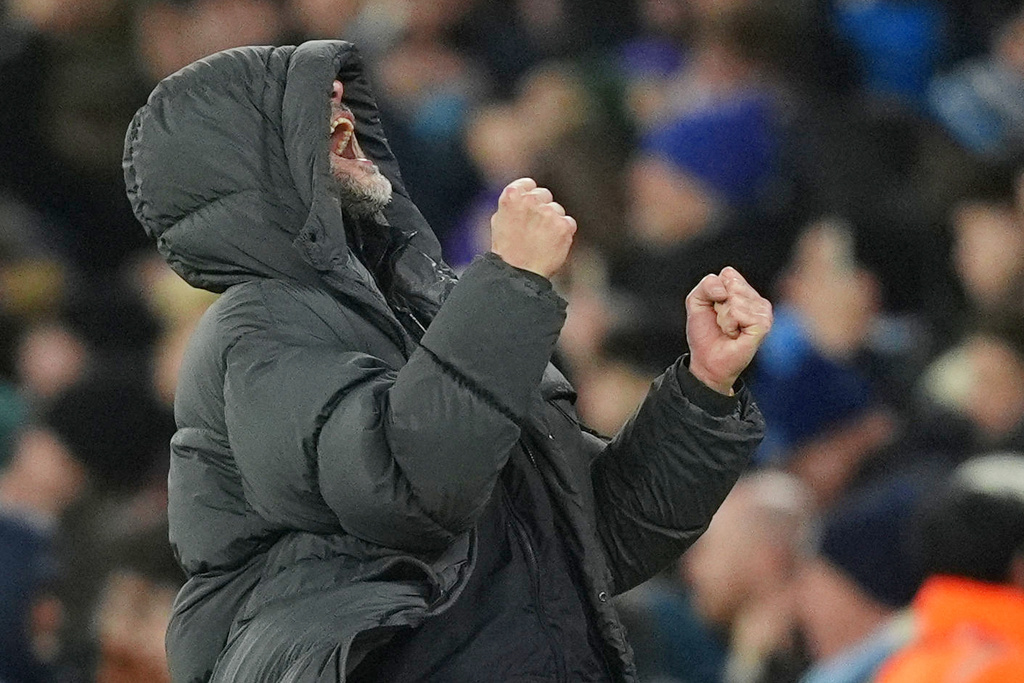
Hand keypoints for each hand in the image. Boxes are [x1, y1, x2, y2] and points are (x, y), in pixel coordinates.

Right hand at [490, 177, 576, 278]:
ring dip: (552, 222)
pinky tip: (551, 244)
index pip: (529, 184)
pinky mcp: (564, 225)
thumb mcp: (499, 220)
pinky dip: (563, 233)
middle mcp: (531, 200)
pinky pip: (568, 223)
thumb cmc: (506, 250)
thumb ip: (513, 203)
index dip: (529, 195)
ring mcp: (549, 212)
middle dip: (542, 208)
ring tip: (540, 240)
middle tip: (533, 228)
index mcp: (512, 195)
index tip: (529, 208)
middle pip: (545, 194)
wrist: (518, 273)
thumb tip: (525, 193)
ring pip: (557, 210)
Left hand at [685, 267, 772, 394]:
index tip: (714, 308)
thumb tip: (724, 291)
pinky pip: (738, 312)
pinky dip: (729, 325)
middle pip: (731, 285)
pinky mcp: (764, 324)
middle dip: (718, 305)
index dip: (713, 291)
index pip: (728, 274)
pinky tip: (734, 334)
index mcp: (744, 290)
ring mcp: (763, 311)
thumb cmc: (705, 333)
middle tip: (721, 321)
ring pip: (734, 300)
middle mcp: (756, 299)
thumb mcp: (696, 302)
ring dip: (723, 318)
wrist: (707, 360)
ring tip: (728, 329)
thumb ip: (706, 285)